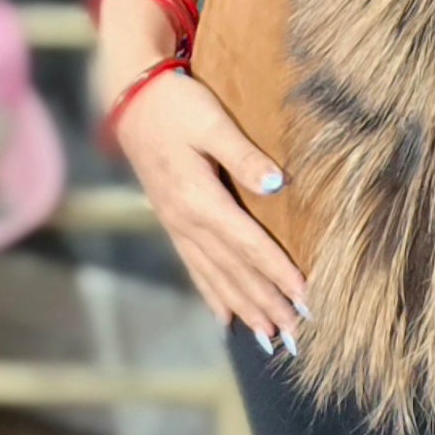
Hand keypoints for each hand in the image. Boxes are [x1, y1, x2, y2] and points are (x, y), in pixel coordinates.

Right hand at [109, 65, 310, 351]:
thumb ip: (243, 155)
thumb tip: (278, 184)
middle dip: (265, 302)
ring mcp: (177, 225)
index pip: (248, 244)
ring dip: (243, 307)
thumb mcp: (211, 121)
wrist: (130, 99)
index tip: (304, 297)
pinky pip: (194, 268)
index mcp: (200, 198)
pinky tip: (226, 319)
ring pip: (215, 275)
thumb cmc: (176, 104)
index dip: (277, 272)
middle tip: (295, 333)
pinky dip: (212, 295)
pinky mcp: (172, 222)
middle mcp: (187, 220)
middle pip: (233, 270)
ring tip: (268, 335)